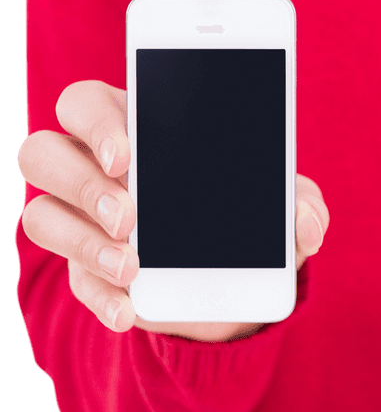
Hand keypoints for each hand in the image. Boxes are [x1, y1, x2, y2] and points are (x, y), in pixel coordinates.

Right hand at [18, 80, 329, 342]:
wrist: (239, 280)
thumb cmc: (251, 216)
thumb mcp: (283, 208)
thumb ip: (301, 205)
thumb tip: (308, 223)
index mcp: (135, 126)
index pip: (86, 103)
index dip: (94, 122)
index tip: (127, 154)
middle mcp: (91, 168)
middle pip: (43, 154)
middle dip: (82, 183)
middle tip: (131, 215)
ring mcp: (81, 221)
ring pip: (41, 217)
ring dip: (83, 242)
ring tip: (134, 266)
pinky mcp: (87, 270)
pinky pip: (72, 280)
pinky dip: (100, 296)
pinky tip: (130, 308)